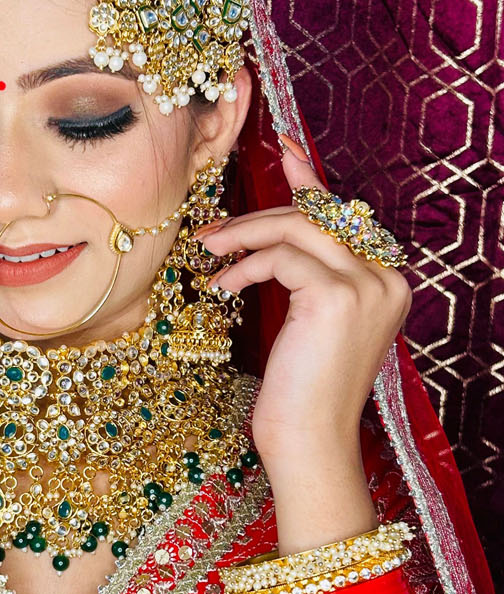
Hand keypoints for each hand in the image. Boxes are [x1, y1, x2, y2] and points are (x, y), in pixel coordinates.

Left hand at [200, 139, 410, 470]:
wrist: (309, 444)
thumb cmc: (301, 396)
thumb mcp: (307, 327)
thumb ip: (305, 279)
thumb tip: (274, 239)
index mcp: (386, 285)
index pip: (344, 218)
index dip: (311, 181)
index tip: (284, 150)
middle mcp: (387, 279)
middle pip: (318, 216)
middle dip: (259, 215)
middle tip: (212, 231)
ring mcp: (366, 285)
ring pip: (297, 226)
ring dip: (243, 233)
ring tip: (207, 250)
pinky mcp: (335, 295)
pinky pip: (280, 255)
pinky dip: (245, 266)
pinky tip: (223, 288)